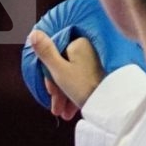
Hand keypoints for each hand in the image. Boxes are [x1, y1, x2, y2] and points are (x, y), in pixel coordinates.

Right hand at [22, 0, 145, 119]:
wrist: (111, 106)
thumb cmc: (85, 88)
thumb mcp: (59, 71)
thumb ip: (45, 52)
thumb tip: (33, 33)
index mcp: (78, 43)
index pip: (54, 56)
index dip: (48, 77)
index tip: (49, 92)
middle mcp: (88, 49)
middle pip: (63, 67)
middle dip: (58, 90)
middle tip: (57, 107)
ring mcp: (95, 62)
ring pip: (72, 76)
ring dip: (65, 96)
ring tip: (64, 113)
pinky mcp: (101, 73)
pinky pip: (82, 81)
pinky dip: (76, 94)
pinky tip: (73, 109)